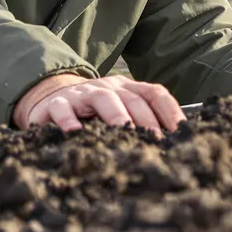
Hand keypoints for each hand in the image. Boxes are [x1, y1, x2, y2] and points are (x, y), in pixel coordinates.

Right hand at [13, 74, 185, 134]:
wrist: (50, 97)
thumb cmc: (92, 111)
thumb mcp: (118, 111)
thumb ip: (139, 122)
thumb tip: (172, 143)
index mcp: (126, 89)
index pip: (154, 93)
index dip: (170, 111)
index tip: (181, 131)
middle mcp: (107, 88)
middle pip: (132, 98)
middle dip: (146, 119)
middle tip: (156, 140)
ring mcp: (82, 94)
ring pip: (102, 98)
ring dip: (116, 114)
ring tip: (124, 129)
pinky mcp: (56, 104)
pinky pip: (63, 109)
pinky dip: (68, 120)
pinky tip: (75, 132)